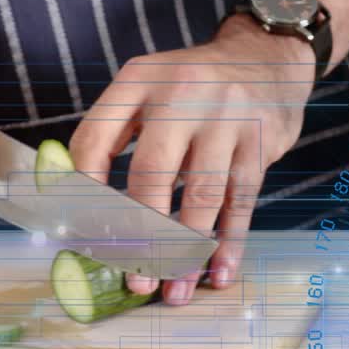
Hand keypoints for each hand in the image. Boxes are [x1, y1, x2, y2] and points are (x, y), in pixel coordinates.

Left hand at [69, 15, 315, 304]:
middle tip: (135, 280)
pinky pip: (242, 202)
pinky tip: (219, 271)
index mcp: (139, 80)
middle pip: (151, 174)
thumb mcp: (150, 87)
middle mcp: (181, 96)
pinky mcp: (260, 143)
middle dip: (141, 235)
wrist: (267, 58)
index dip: (82, 191)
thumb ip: (118, 134)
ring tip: (175, 290)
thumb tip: (85, 206)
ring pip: (201, 195)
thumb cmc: (196, 87)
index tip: (82, 234)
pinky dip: (230, 242)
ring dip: (187, 250)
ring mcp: (226, 120)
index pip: (95, 138)